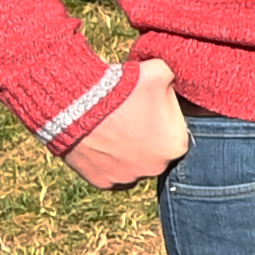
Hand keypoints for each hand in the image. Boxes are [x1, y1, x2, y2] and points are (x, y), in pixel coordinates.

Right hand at [66, 57, 187, 190]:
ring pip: (134, 165)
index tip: (148, 110)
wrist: (77, 104)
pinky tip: (102, 144)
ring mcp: (128, 178)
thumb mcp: (160, 71)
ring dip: (127, 152)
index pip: (174, 133)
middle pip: (155, 152)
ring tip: (113, 130)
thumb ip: (173, 78)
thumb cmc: (123, 87)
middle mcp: (157, 167)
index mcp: (177, 145)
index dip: (162, 120)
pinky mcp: (103, 183)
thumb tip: (172, 80)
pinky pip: (111, 174)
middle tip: (130, 120)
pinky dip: (107, 162)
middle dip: (146, 138)